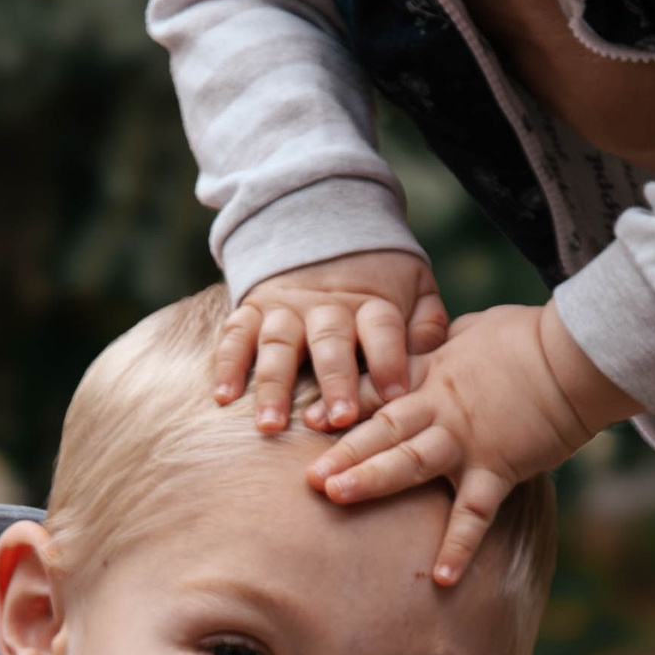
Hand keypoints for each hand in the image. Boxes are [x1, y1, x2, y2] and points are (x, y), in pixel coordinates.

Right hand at [215, 252, 447, 437]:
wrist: (324, 229)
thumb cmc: (380, 279)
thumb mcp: (415, 289)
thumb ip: (426, 324)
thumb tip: (431, 358)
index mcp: (371, 302)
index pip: (382, 329)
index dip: (390, 359)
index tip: (395, 394)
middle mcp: (326, 306)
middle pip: (330, 341)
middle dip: (334, 380)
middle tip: (337, 418)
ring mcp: (286, 308)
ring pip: (278, 344)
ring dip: (273, 385)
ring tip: (270, 425)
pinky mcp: (253, 309)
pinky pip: (235, 334)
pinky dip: (227, 363)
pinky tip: (223, 397)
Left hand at [309, 297, 623, 583]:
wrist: (577, 354)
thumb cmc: (530, 336)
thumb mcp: (473, 329)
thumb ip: (441, 344)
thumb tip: (425, 343)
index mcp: (432, 375)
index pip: (378, 390)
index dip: (342, 405)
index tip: (309, 422)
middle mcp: (441, 409)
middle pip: (382, 430)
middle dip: (342, 453)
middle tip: (307, 477)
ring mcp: (468, 440)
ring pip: (410, 461)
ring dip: (373, 480)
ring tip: (336, 497)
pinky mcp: (499, 468)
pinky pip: (475, 513)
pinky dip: (460, 546)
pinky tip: (443, 579)